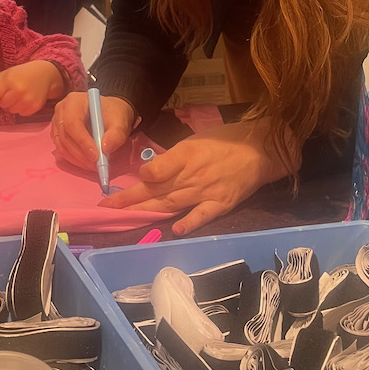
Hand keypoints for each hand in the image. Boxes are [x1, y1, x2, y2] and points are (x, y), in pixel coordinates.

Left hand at [0, 61, 65, 115]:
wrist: (44, 74)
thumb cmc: (22, 73)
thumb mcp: (6, 74)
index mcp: (10, 80)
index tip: (1, 90)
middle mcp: (19, 90)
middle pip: (2, 104)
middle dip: (3, 100)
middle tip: (10, 93)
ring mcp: (28, 99)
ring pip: (11, 110)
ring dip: (12, 105)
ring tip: (18, 96)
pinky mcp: (35, 106)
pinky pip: (22, 114)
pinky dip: (21, 109)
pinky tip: (25, 100)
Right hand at [50, 91, 136, 168]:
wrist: (109, 113)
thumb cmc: (113, 114)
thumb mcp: (120, 121)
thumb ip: (116, 135)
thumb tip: (105, 149)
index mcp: (74, 101)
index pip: (72, 122)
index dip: (82, 141)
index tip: (96, 156)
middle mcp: (61, 110)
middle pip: (64, 135)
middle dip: (80, 154)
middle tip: (97, 166)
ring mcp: (57, 122)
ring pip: (61, 145)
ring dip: (77, 159)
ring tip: (94, 165)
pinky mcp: (57, 134)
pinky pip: (61, 149)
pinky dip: (73, 159)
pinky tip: (87, 162)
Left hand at [100, 121, 295, 234]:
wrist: (262, 148)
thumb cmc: (226, 139)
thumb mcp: (196, 139)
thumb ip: (174, 156)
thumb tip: (151, 171)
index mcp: (186, 153)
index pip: (157, 169)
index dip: (139, 177)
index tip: (123, 182)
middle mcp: (193, 174)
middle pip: (157, 189)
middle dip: (129, 199)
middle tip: (106, 206)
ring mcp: (207, 191)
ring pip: (171, 203)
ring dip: (147, 212)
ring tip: (126, 217)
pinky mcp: (222, 204)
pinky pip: (202, 216)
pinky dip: (188, 223)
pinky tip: (174, 230)